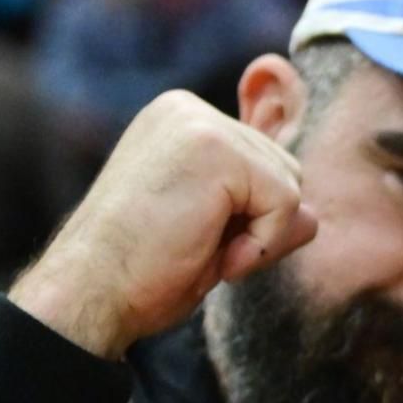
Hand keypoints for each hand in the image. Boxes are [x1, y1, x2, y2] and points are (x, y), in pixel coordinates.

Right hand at [10, 91, 316, 357]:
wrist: (88, 292)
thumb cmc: (140, 270)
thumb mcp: (212, 233)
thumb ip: (262, 210)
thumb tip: (313, 215)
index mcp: (179, 121)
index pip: (263, 164)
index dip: (246, 219)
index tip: (189, 237)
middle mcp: (187, 109)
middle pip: (285, 169)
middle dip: (257, 223)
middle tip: (194, 246)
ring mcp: (201, 123)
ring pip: (291, 185)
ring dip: (259, 234)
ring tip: (197, 247)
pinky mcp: (217, 150)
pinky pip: (287, 203)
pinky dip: (262, 244)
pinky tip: (211, 255)